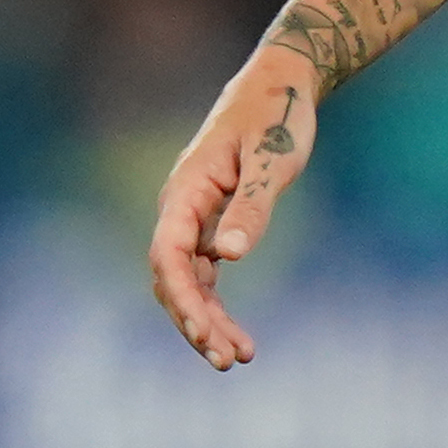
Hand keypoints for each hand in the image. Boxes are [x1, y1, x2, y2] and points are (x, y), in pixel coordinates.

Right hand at [147, 44, 325, 371]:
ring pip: (187, 282)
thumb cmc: (276, 117)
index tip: (205, 334)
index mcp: (186, 189)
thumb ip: (252, 206)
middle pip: (173, 277)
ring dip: (206, 320)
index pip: (169, 254)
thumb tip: (230, 257)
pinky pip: (204, 275)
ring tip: (241, 357)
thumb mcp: (271, 160)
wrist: (277, 87)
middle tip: (230, 360)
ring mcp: (193, 219)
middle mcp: (181, 207)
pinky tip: (239, 335)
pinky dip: (217, 306)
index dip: (183, 298)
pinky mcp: (211, 225)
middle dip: (195, 321)